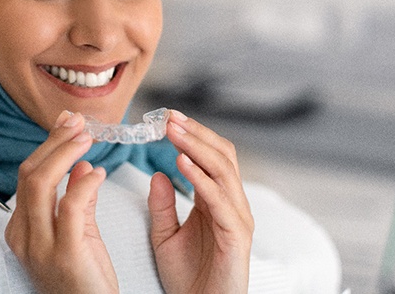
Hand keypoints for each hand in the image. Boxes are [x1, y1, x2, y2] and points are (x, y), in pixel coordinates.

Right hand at [5, 111, 118, 293]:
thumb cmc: (85, 276)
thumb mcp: (78, 232)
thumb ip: (76, 198)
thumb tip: (80, 164)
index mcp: (22, 227)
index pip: (28, 175)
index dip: (48, 145)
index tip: (68, 122)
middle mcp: (23, 235)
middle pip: (30, 174)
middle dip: (55, 142)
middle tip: (78, 123)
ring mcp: (40, 246)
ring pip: (41, 183)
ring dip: (65, 153)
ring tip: (87, 137)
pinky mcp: (65, 254)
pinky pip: (69, 207)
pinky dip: (84, 183)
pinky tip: (100, 172)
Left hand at [148, 110, 253, 293]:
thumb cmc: (188, 278)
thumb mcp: (164, 236)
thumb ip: (161, 205)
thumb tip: (157, 173)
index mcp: (216, 201)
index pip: (211, 156)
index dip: (192, 135)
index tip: (167, 118)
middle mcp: (232, 204)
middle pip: (222, 155)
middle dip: (196, 133)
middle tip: (169, 117)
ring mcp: (237, 218)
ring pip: (223, 170)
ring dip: (197, 146)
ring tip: (173, 131)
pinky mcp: (236, 236)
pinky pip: (219, 199)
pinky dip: (201, 178)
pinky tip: (181, 163)